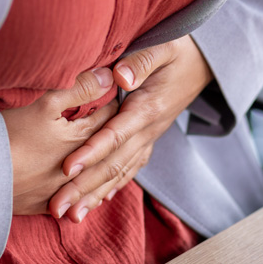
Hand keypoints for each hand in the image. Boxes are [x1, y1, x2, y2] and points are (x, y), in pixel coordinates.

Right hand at [2, 67, 117, 215]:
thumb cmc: (10, 136)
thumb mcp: (45, 105)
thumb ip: (79, 89)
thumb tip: (108, 77)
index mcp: (81, 140)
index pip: (107, 117)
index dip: (113, 102)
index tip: (117, 93)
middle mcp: (79, 168)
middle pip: (103, 149)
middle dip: (113, 135)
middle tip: (121, 122)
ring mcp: (62, 189)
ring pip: (93, 180)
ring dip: (103, 170)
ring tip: (111, 161)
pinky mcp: (44, 205)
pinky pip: (74, 202)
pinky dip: (84, 196)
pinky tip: (89, 195)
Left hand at [49, 35, 213, 221]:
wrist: (205, 62)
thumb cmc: (179, 49)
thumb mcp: (164, 47)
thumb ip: (141, 62)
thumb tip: (119, 77)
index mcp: (147, 108)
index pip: (115, 135)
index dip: (91, 152)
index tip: (66, 169)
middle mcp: (148, 130)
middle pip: (112, 164)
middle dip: (83, 188)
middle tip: (57, 208)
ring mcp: (149, 138)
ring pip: (119, 173)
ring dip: (93, 196)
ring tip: (70, 217)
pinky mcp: (148, 141)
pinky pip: (129, 170)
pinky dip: (112, 188)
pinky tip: (96, 203)